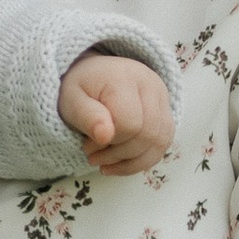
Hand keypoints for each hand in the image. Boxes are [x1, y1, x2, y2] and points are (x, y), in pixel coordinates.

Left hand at [60, 50, 171, 175]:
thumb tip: (104, 136)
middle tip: (94, 157)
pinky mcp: (167, 113)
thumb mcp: (72, 99)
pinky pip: (163, 144)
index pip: (129, 123)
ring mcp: (162, 99)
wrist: (97, 75)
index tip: (87, 146)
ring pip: (159, 142)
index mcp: (124, 79)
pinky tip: (122, 164)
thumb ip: (87, 117)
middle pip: (147, 134)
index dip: (110, 141)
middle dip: (119, 154)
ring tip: (106, 164)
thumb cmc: (83, 88)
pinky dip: (143, 161)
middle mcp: (150, 85)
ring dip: (131, 162)